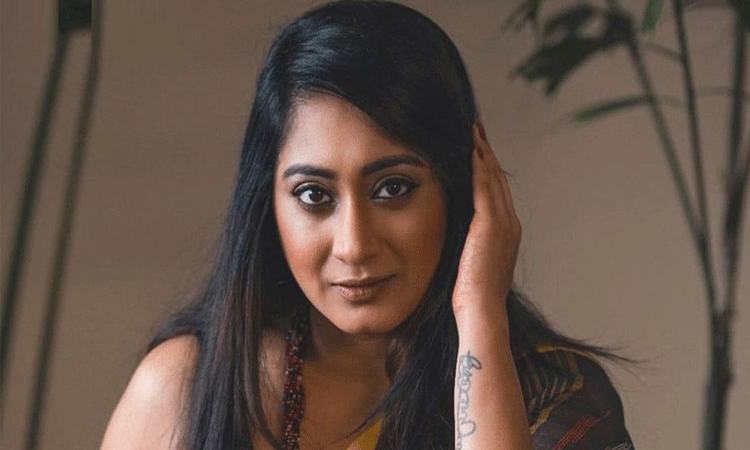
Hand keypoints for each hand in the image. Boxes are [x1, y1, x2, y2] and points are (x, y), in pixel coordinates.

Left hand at [452, 123, 520, 325]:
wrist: (482, 310)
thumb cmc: (472, 296)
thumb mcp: (473, 263)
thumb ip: (470, 244)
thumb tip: (457, 235)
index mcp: (507, 233)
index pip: (497, 193)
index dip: (488, 170)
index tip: (478, 151)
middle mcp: (510, 224)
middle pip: (498, 180)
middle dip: (488, 154)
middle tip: (478, 131)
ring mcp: (503, 223)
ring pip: (493, 179)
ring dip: (483, 153)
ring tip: (474, 132)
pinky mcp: (490, 225)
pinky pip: (484, 188)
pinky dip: (479, 167)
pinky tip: (472, 151)